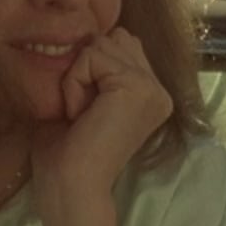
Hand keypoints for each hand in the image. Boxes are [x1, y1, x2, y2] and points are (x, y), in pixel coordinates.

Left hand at [32, 27, 173, 225]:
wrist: (71, 187)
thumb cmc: (67, 155)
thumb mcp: (84, 100)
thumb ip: (95, 70)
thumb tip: (92, 38)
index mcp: (151, 95)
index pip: (119, 46)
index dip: (89, 70)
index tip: (85, 114)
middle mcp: (159, 90)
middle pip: (113, 39)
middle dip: (86, 68)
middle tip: (82, 113)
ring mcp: (153, 88)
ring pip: (101, 45)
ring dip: (78, 76)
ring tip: (81, 114)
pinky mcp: (138, 87)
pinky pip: (92, 56)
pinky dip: (75, 83)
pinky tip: (80, 115)